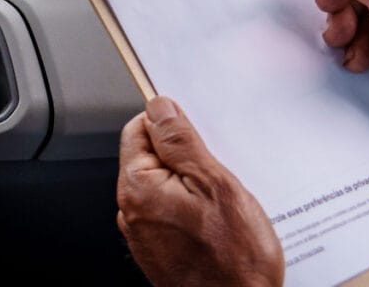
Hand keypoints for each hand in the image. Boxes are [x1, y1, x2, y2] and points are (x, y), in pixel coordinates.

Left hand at [117, 96, 283, 286]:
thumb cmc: (234, 260)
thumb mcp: (215, 184)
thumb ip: (181, 141)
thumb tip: (159, 108)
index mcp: (139, 188)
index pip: (138, 129)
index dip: (169, 123)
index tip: (195, 128)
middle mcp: (133, 211)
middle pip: (151, 157)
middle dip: (185, 156)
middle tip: (218, 169)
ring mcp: (145, 233)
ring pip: (165, 185)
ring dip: (192, 184)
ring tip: (222, 201)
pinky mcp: (160, 249)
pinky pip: (172, 212)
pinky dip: (193, 208)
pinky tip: (218, 220)